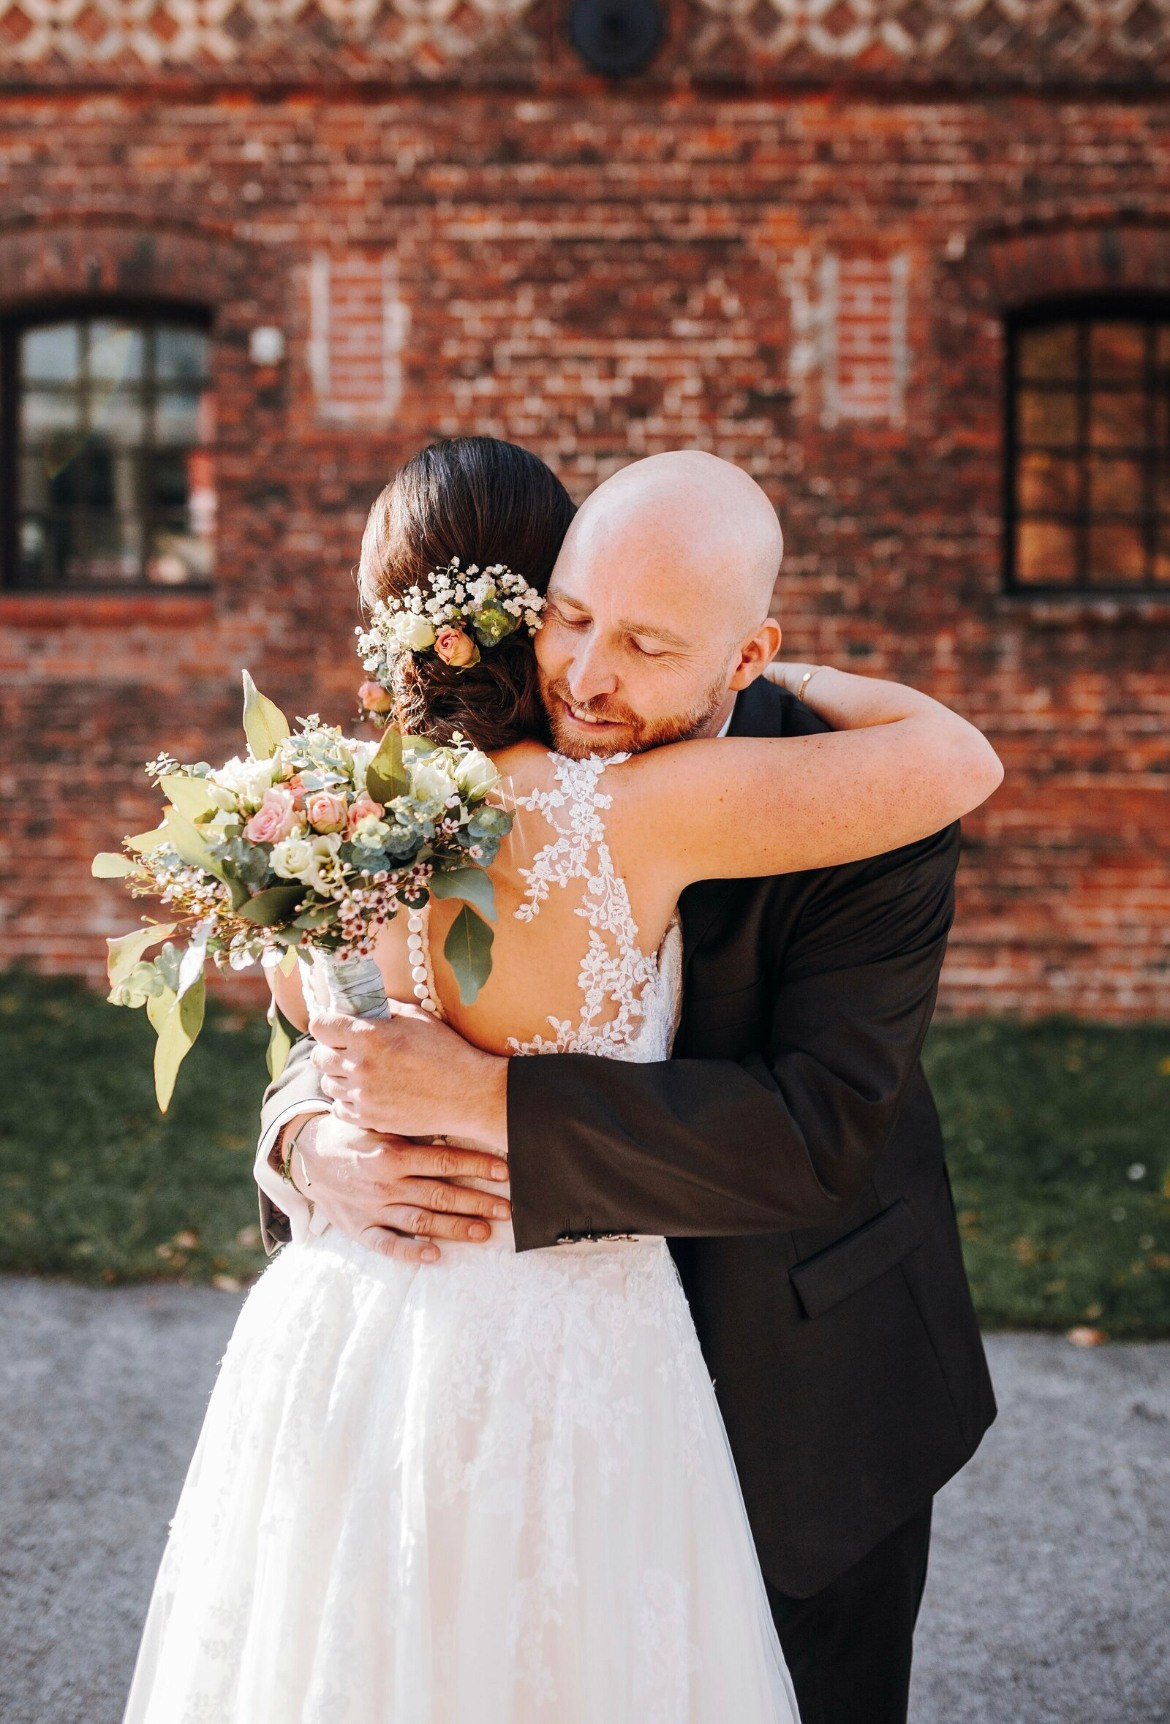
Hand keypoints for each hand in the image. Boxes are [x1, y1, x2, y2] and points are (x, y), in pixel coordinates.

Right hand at [291, 1111, 510, 1263]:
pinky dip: (411, 1252)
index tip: (505, 1171)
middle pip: (439, 1194)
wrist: (308, 1154)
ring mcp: (373, 1208)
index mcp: (393, 1154)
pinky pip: (387, 1244)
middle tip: (507, 1209)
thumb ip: (413, 1126)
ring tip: (484, 1232)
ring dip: (455, 1227)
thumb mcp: (380, 1122)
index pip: (443, 1160)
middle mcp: (385, 1183)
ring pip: (421, 1221)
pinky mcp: (360, 1228)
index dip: (477, 1165)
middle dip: (477, 1202)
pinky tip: (435, 1254)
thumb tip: (457, 1117)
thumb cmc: (354, 1134)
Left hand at [309, 1005, 509, 1153]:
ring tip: (359, 1073)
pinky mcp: (370, 1119)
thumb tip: (362, 1008)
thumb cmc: (447, 1051)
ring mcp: (363, 1096)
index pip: (320, 1025)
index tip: (335, 1025)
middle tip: (347, 1049)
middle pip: (319, 1056)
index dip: (326, 1022)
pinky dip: (347, 1100)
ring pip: (327, 1084)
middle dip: (330, 1048)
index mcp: (368, 1036)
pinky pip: (339, 1109)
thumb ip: (384, 1010)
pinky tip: (364, 1093)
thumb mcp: (418, 1018)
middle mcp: (359, 1066)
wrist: (467, 1094)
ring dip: (338, 1076)